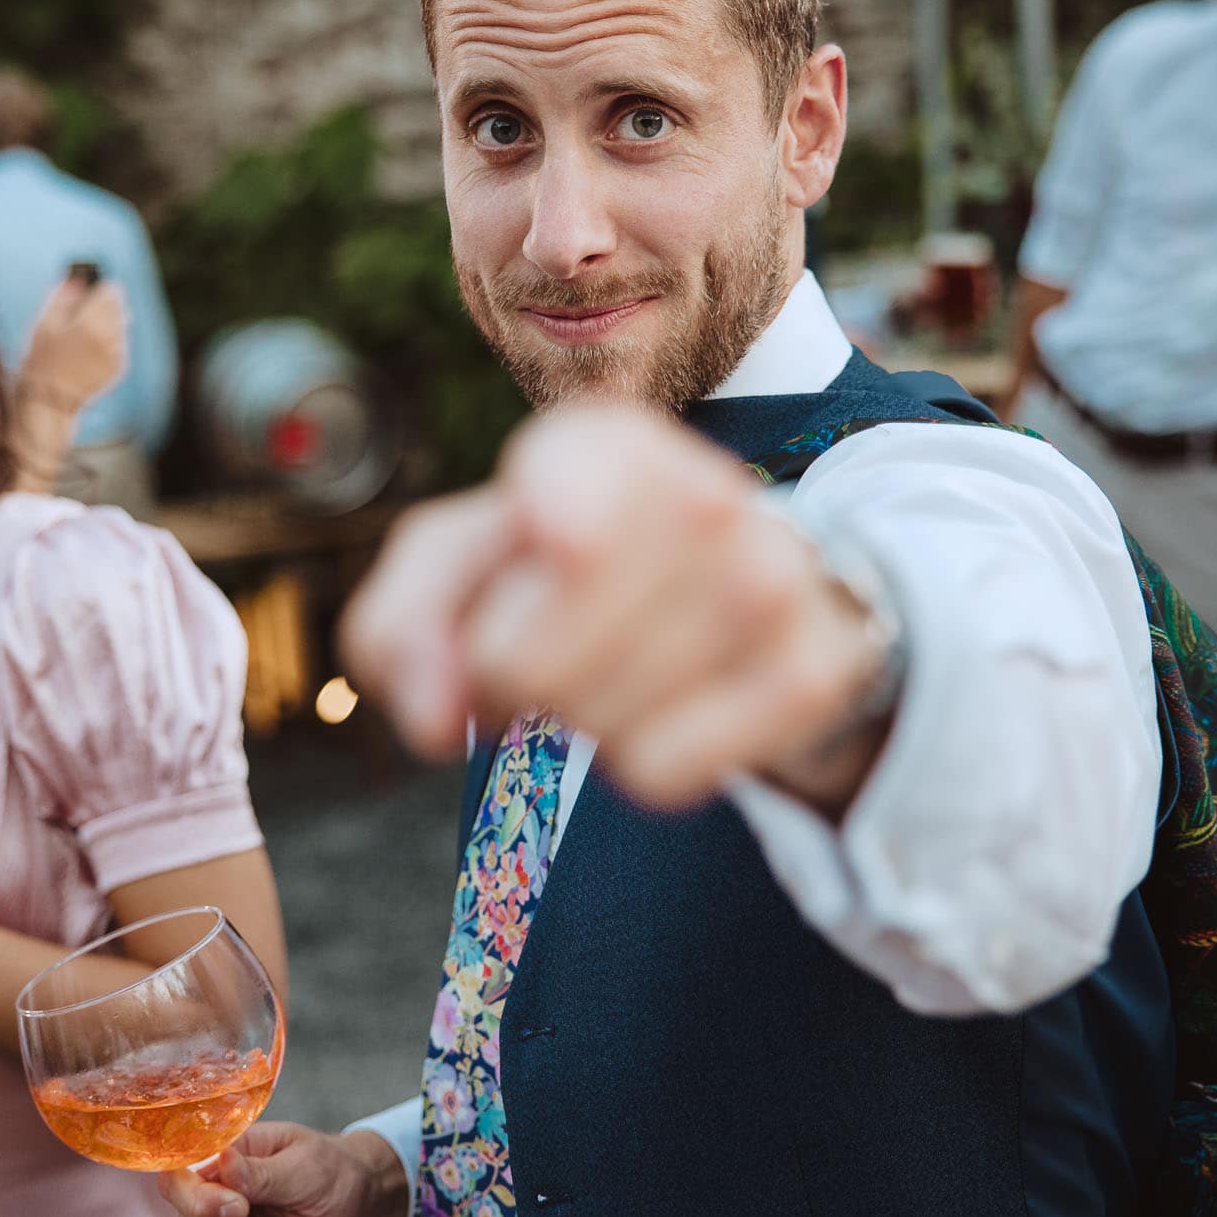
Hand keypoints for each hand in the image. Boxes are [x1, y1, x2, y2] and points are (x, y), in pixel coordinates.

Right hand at [20, 272, 127, 410]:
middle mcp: (111, 337)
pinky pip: (119, 345)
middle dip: (104, 307)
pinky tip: (87, 354)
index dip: (100, 288)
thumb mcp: (45, 322)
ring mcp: (118, 353)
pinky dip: (108, 344)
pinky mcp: (119, 368)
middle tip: (83, 316)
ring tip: (82, 338)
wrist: (49, 400)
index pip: (112, 291)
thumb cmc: (41, 358)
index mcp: (92, 322)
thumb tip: (77, 276)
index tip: (89, 292)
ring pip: (121, 326)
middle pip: (119, 307)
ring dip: (107, 325)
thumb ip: (64, 294)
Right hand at [157, 1123, 406, 1216]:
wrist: (359, 1197)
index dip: (191, 1186)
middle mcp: (221, 1183)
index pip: (184, 1165)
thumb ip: (260, 1170)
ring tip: (253, 1216)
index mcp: (229, 1151)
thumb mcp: (301, 1165)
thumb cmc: (330, 1170)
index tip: (229, 1202)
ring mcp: (228, 1213)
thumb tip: (223, 1160)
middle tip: (242, 1212)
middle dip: (201, 1209)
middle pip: (183, 1202)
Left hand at [340, 405, 892, 815]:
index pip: (536, 529)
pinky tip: (676, 707)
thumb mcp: (459, 568)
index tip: (494, 615)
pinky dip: (645, 766)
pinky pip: (663, 774)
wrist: (742, 593)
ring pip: (595, 728)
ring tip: (616, 669)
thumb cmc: (565, 572)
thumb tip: (429, 717)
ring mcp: (773, 581)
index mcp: (604, 442)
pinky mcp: (816, 673)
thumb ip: (400, 627)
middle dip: (506, 688)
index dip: (469, 617)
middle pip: (524, 666)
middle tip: (543, 654)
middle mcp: (703, 491)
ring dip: (579, 727)